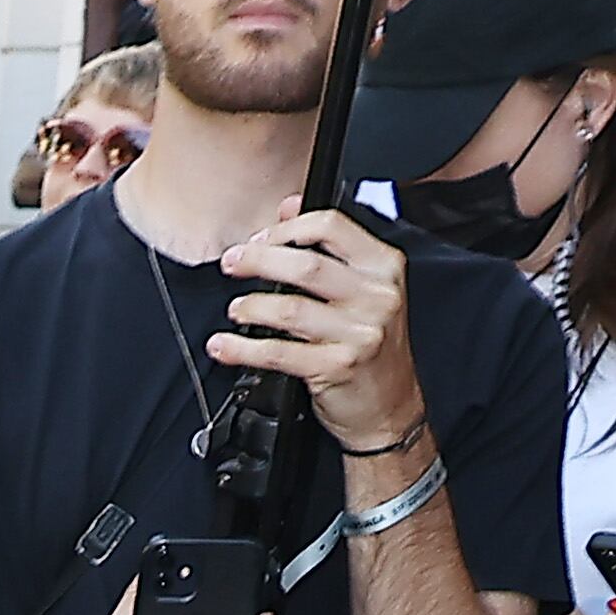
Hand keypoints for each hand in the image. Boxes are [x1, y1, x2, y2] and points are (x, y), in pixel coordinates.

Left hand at [212, 202, 426, 456]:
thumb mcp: (363, 290)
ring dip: (251, 306)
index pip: (331, 226)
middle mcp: (376, 296)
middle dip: (258, 259)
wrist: (390, 407)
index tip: (259, 238)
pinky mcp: (337, 366)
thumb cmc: (373, 346)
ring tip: (235, 309)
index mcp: (383, 267)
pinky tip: (225, 345)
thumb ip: (329, 246)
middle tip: (232, 263)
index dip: (287, 228)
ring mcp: (358, 333)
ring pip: (290, 308)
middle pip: (306, 263)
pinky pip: (279, 352)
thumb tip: (288, 207)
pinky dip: (243, 348)